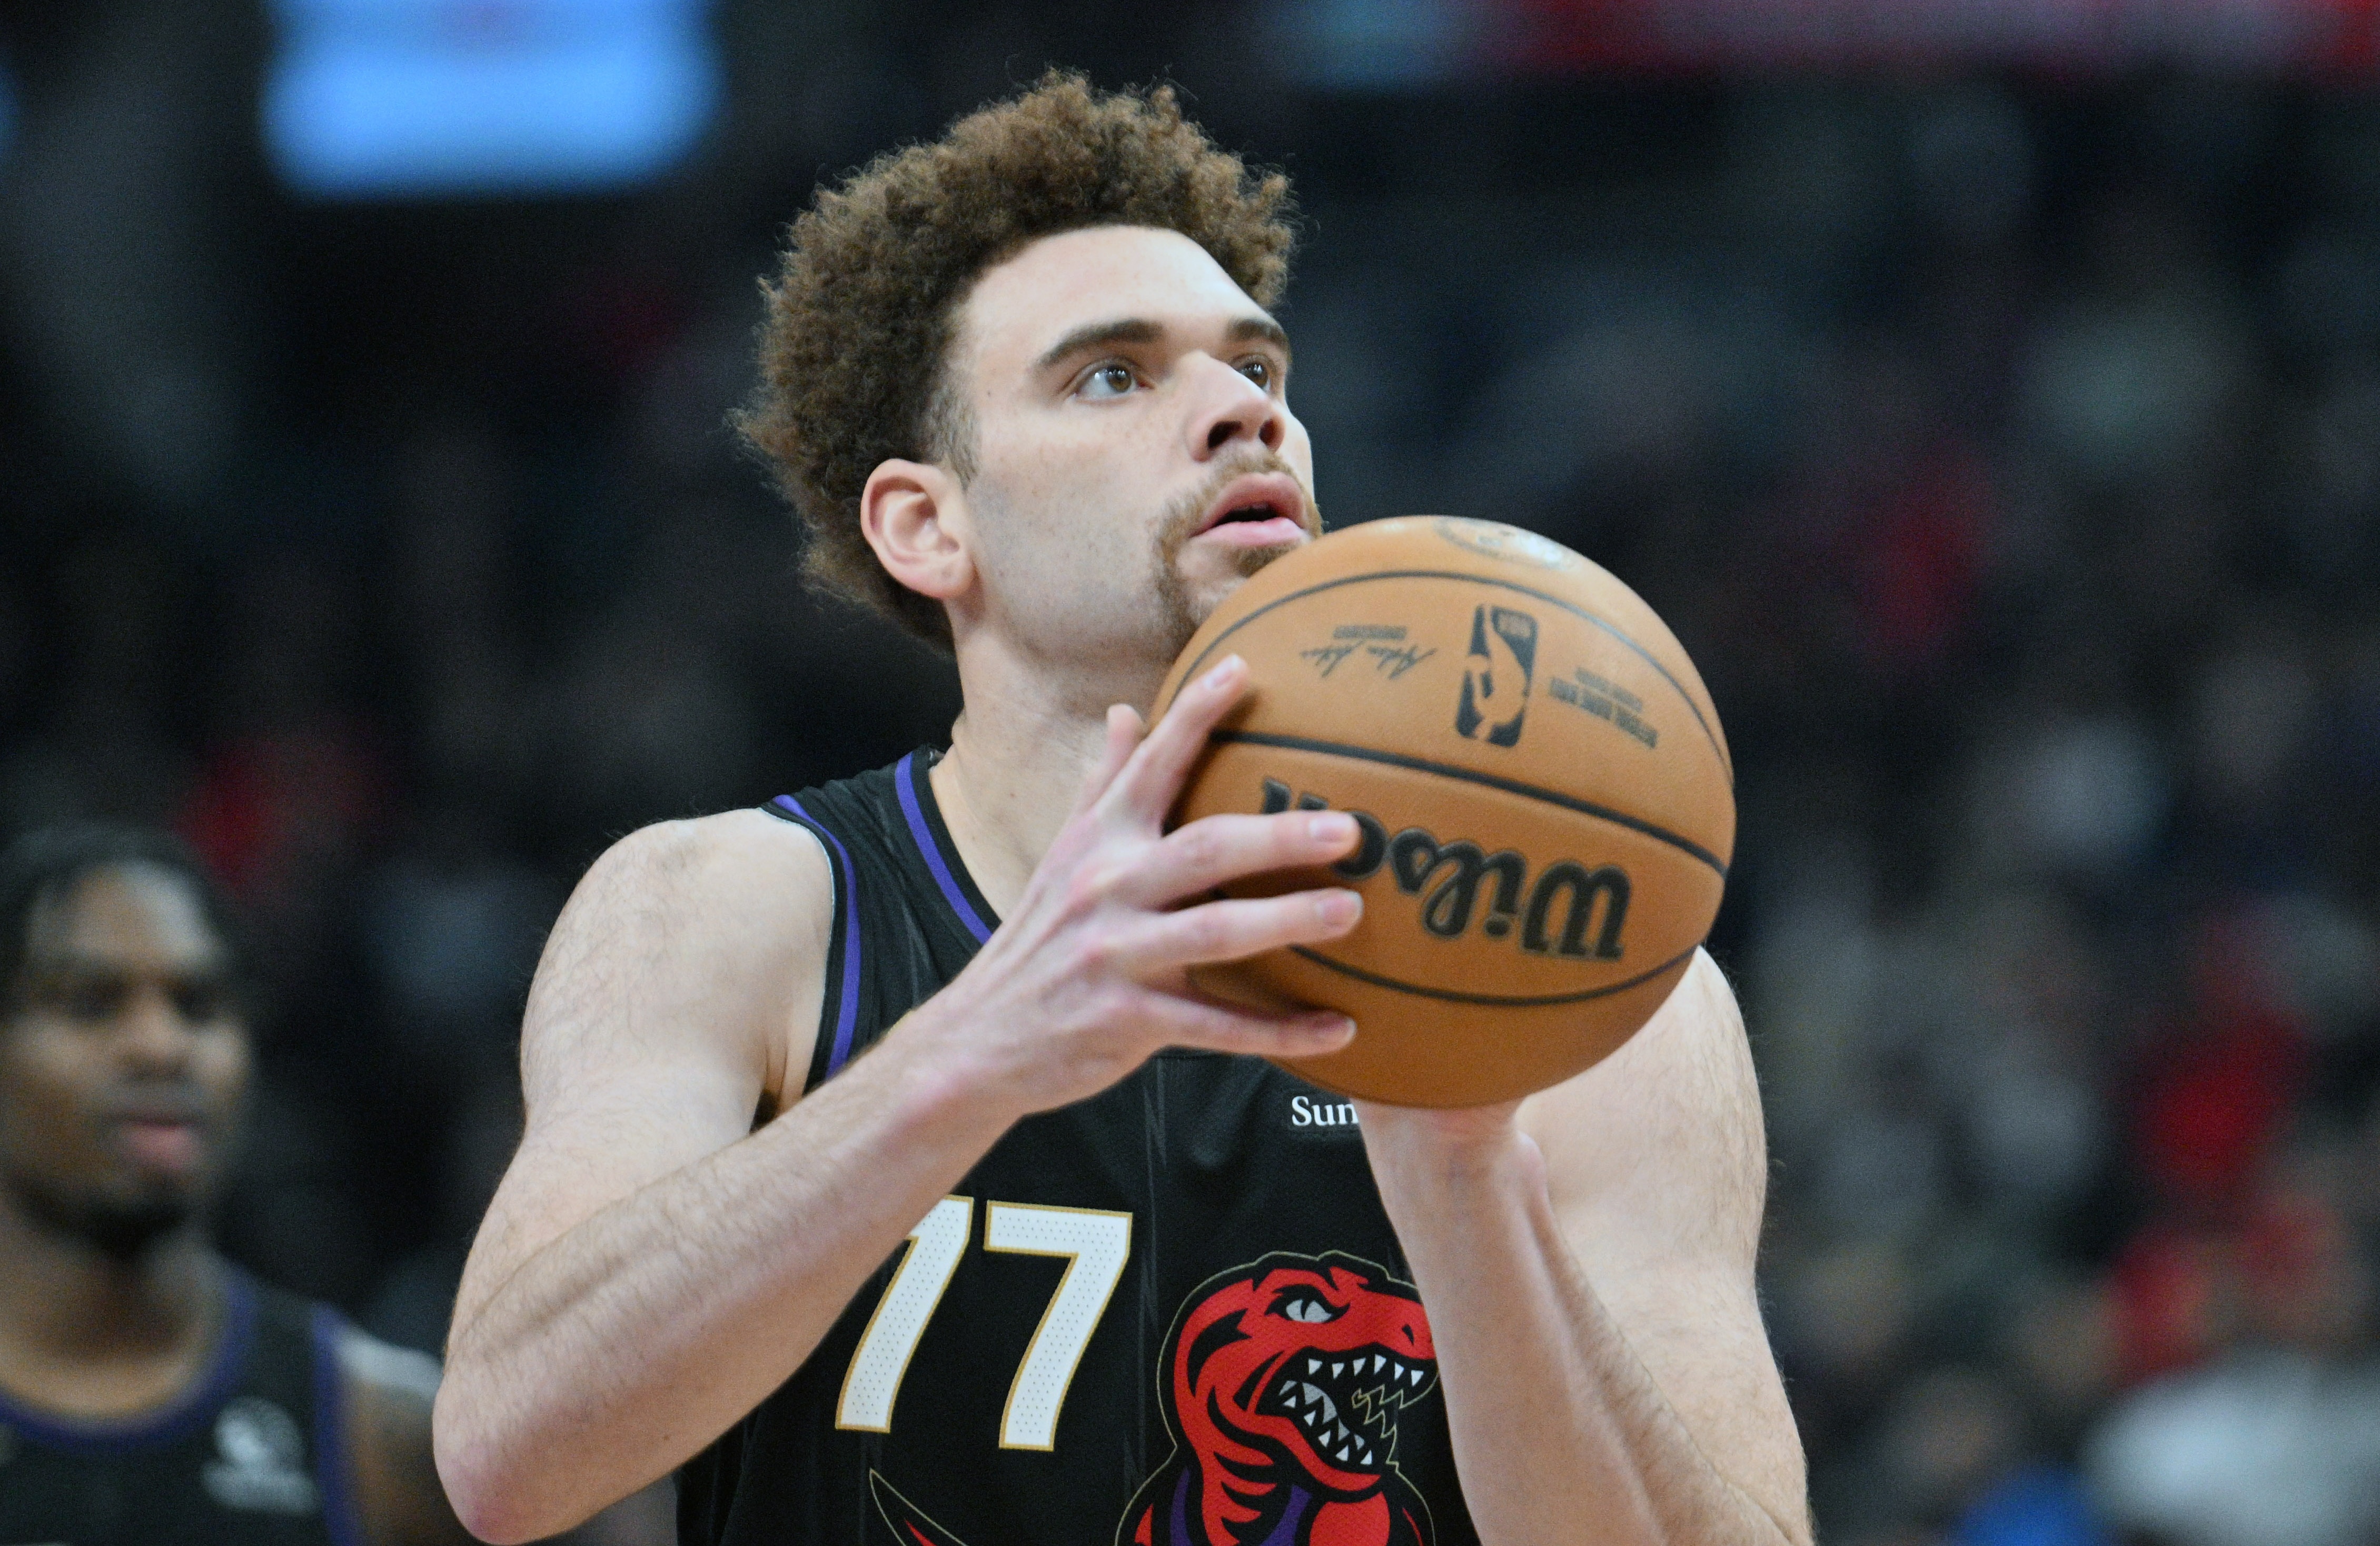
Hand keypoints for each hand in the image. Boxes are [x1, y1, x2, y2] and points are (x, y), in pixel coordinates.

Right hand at [896, 655, 1363, 1117]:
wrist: (979, 1040)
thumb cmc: (1041, 939)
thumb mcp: (1063, 854)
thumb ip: (1101, 785)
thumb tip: (1125, 712)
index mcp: (1099, 840)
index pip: (1151, 765)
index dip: (1194, 715)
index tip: (1244, 669)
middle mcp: (1106, 887)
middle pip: (1202, 850)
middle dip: (1276, 837)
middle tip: (1348, 829)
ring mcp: (1116, 956)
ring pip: (1212, 934)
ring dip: (1285, 922)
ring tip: (1352, 912)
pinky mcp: (1127, 1021)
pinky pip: (1215, 1027)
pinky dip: (1278, 1032)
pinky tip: (1340, 1028)